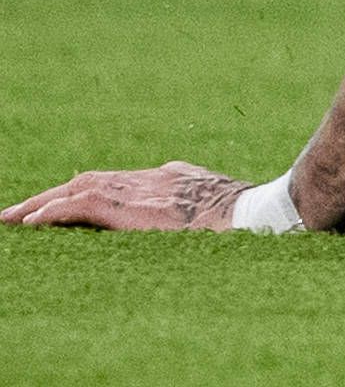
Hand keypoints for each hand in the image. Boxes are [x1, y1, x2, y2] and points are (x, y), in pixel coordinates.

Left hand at [7, 162, 253, 229]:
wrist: (262, 213)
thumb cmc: (252, 217)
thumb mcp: (223, 205)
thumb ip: (199, 204)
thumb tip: (193, 217)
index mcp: (175, 178)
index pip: (118, 181)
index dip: (85, 191)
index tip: (61, 203)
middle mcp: (154, 178)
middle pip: (91, 179)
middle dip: (53, 195)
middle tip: (18, 211)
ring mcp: (145, 189)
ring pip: (79, 188)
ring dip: (41, 204)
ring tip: (11, 218)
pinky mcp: (135, 207)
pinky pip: (82, 205)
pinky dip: (53, 212)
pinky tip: (29, 224)